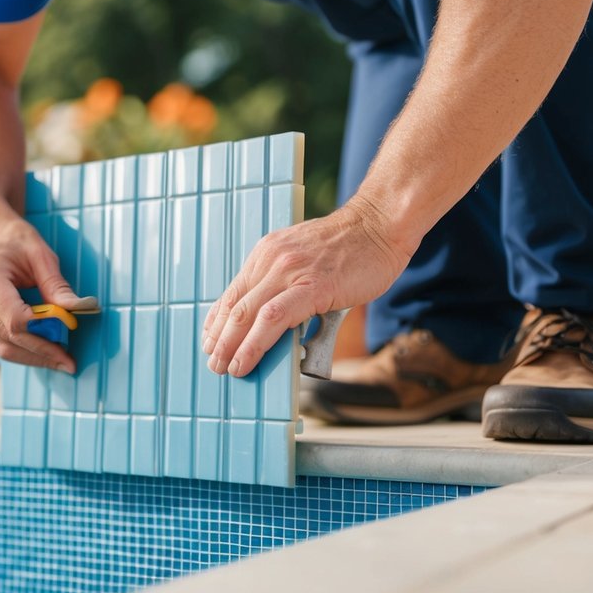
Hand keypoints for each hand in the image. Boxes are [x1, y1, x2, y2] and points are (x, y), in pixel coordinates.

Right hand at [0, 199, 93, 371]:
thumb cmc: (10, 239)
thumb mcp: (39, 254)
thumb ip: (56, 285)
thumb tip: (79, 310)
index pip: (15, 320)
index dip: (43, 333)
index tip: (69, 337)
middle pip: (10, 340)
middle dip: (43, 353)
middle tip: (70, 363)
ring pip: (3, 350)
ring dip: (34, 358)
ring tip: (61, 361)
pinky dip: (21, 352)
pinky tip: (43, 354)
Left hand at [200, 199, 413, 377]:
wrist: (381, 224)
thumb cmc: (353, 245)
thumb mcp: (306, 257)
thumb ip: (289, 283)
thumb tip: (280, 319)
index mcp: (268, 252)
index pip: (233, 292)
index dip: (217, 321)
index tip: (211, 340)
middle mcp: (272, 259)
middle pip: (234, 305)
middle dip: (220, 339)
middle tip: (214, 363)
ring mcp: (289, 271)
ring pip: (247, 314)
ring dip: (232, 346)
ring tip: (226, 368)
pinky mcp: (311, 286)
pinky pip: (273, 318)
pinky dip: (255, 343)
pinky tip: (247, 360)